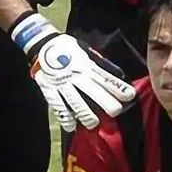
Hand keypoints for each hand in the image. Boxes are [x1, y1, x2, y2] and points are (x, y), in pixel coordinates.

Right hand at [10, 13, 135, 131]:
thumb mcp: (87, 52)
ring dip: (86, 115)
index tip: (129, 96)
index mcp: (87, 66)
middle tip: (115, 112)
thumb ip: (100, 64)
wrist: (42, 43)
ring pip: (76, 102)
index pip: (106, 79)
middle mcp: (76, 76)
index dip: (118, 88)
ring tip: (94, 124)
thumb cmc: (69, 48)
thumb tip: (118, 75)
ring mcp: (62, 84)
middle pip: (93, 92)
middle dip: (106, 103)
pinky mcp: (49, 90)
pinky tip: (71, 127)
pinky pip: (58, 106)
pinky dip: (65, 117)